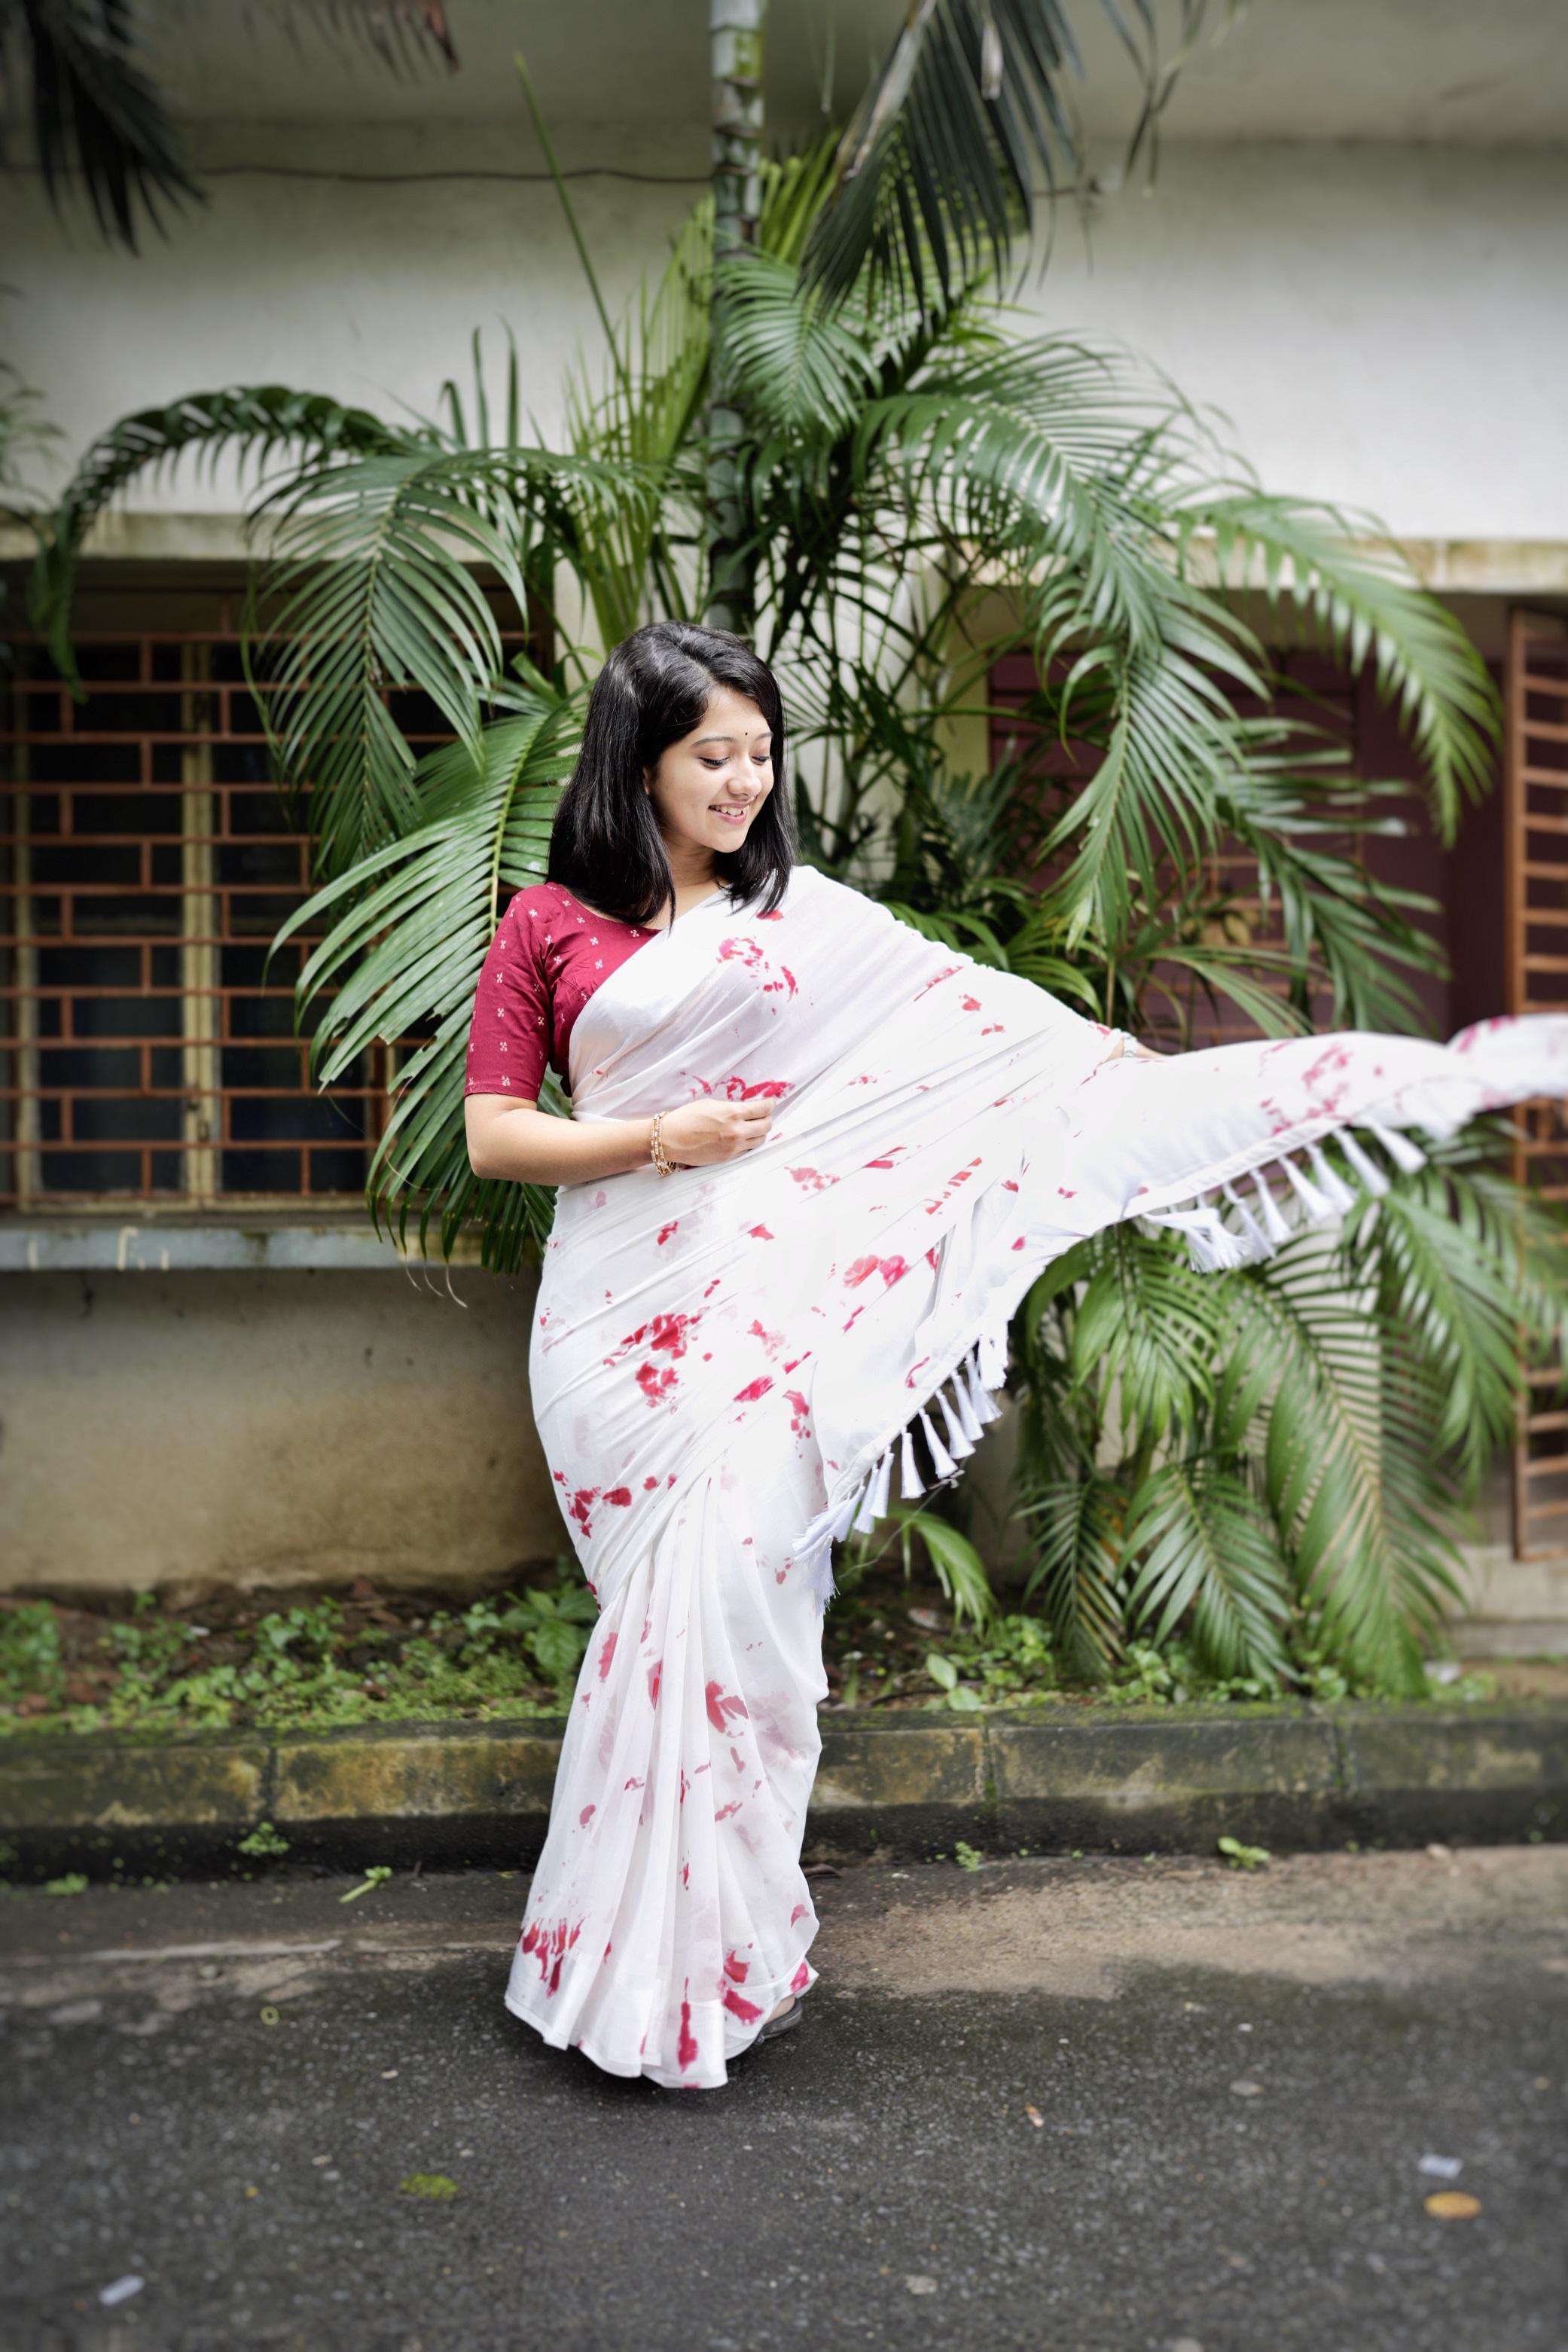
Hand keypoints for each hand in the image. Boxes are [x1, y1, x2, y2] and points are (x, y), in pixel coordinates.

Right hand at [657, 1098, 774, 1165]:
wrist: (670, 1139)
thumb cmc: (686, 1117)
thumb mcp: (711, 1104)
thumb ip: (732, 1107)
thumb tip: (746, 1109)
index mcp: (733, 1113)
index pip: (762, 1109)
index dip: (770, 1104)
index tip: (770, 1103)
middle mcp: (737, 1131)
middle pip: (766, 1126)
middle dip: (767, 1118)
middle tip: (764, 1115)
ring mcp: (734, 1147)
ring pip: (760, 1140)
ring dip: (760, 1132)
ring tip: (754, 1127)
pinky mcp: (728, 1158)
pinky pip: (747, 1150)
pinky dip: (749, 1142)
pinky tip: (743, 1137)